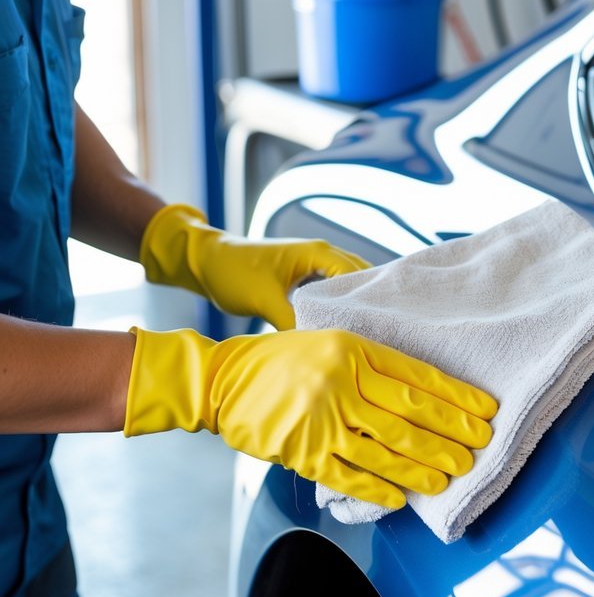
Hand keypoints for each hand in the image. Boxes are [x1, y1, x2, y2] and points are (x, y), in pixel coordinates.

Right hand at [125, 327, 497, 507]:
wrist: (224, 380)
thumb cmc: (281, 361)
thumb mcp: (330, 342)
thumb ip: (371, 363)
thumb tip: (423, 395)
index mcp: (354, 349)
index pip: (418, 378)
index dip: (457, 398)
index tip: (485, 411)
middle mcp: (342, 382)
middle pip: (411, 417)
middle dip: (451, 438)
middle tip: (478, 451)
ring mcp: (323, 420)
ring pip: (388, 451)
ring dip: (424, 468)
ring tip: (448, 478)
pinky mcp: (304, 452)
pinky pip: (352, 477)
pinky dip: (380, 489)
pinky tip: (401, 497)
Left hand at [139, 203, 368, 328]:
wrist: (207, 261)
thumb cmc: (232, 272)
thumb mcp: (263, 299)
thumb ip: (291, 321)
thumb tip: (317, 344)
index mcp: (317, 252)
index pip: (358, 275)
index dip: (370, 299)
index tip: (381, 326)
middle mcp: (321, 254)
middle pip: (360, 278)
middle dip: (370, 302)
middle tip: (383, 332)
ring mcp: (313, 264)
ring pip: (347, 284)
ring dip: (355, 304)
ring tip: (369, 332)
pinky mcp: (304, 276)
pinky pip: (332, 290)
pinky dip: (339, 305)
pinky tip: (342, 327)